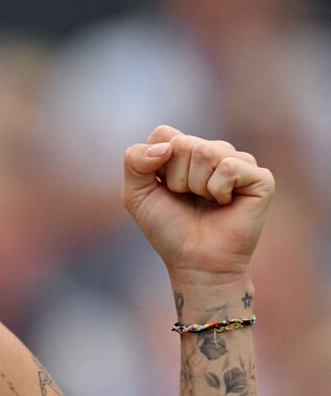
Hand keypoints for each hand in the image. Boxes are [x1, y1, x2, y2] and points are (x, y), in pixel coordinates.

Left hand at [122, 125, 274, 285]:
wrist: (195, 261)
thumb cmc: (168, 228)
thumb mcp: (136, 193)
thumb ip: (134, 160)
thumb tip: (166, 146)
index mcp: (184, 150)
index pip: (163, 133)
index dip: (156, 164)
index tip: (164, 188)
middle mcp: (212, 151)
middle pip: (182, 143)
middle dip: (176, 178)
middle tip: (187, 199)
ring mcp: (238, 162)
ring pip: (204, 152)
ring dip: (196, 185)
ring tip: (205, 201)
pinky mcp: (260, 178)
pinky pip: (229, 167)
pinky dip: (218, 190)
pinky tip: (225, 204)